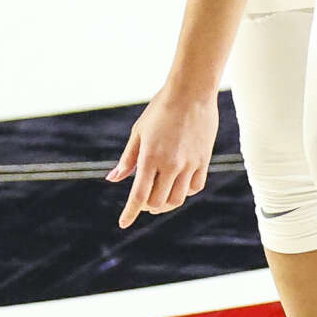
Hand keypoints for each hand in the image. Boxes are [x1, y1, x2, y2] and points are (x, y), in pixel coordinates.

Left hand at [107, 87, 220, 228]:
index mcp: (150, 158)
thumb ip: (128, 159)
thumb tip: (113, 179)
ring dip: (165, 203)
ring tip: (159, 196)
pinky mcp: (203, 161)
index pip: (138, 195)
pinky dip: (184, 192)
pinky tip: (178, 184)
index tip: (123, 223)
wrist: (191, 93)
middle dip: (147, 206)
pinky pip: (194, 187)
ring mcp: (189, 164)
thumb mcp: (138, 132)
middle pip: (157, 202)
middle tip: (142, 201)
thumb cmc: (160, 110)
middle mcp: (170, 165)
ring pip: (177, 199)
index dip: (130, 213)